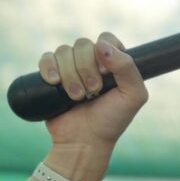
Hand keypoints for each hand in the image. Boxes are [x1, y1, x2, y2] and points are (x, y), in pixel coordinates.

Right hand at [38, 31, 148, 151]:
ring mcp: (71, 68)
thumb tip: (102, 45)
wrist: (84, 141)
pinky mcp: (52, 75)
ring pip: (64, 51)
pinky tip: (54, 82)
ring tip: (77, 97)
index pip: (106, 38)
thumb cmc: (111, 120)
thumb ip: (128, 67)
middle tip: (93, 92)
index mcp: (113, 63)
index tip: (106, 74)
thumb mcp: (133, 96)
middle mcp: (92, 62)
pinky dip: (49, 68)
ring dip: (70, 75)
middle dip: (86, 69)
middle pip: (83, 44)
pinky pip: (46, 58)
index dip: (104, 53)